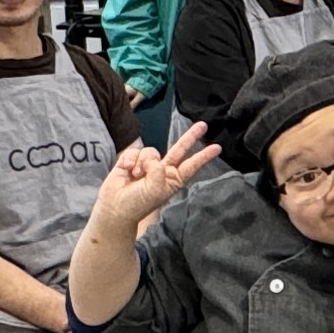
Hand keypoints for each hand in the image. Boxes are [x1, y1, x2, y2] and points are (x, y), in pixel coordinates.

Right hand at [88, 123, 220, 239]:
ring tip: (136, 177)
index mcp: (173, 180)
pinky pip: (135, 152)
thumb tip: (151, 158)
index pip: (192, 165)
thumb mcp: (155, 189)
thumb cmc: (138, 203)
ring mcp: (147, 165)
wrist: (115, 207)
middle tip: (203, 125)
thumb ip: (158, 169)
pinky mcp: (132, 160)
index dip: (204, 156)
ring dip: (142, 163)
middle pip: (179, 149)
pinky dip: (130, 161)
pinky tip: (127, 172)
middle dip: (190, 137)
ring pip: (151, 151)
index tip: (218, 147)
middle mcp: (162, 171)